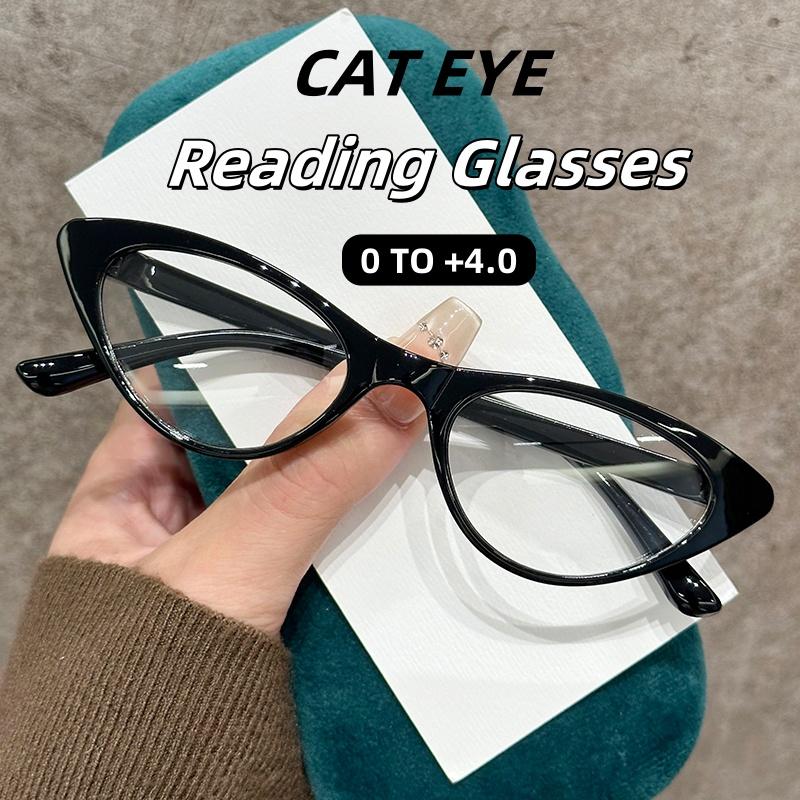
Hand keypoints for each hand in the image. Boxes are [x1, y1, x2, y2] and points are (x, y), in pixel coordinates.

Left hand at [49, 298, 479, 635]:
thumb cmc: (128, 703)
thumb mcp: (222, 565)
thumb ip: (302, 483)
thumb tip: (381, 405)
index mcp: (128, 492)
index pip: (190, 394)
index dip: (252, 359)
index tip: (317, 333)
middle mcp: (180, 519)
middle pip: (258, 441)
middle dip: (318, 417)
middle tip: (380, 377)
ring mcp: (234, 560)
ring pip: (300, 493)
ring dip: (347, 476)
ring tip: (398, 430)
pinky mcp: (279, 601)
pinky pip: (325, 545)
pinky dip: (359, 531)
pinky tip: (392, 511)